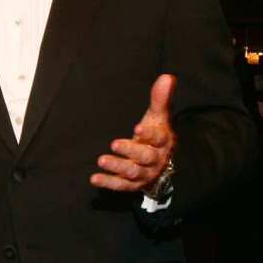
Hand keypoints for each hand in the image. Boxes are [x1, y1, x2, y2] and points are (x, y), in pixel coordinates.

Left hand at [91, 74, 176, 192]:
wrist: (161, 164)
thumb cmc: (156, 135)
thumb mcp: (158, 116)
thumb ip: (160, 98)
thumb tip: (167, 76)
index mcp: (163, 142)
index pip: (158, 138)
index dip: (149, 135)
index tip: (137, 128)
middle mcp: (156, 160)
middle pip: (145, 157)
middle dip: (130, 151)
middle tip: (114, 144)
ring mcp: (144, 174)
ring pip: (133, 173)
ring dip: (117, 167)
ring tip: (101, 160)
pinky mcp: (132, 185)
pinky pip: (121, 185)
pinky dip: (108, 183)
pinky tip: (94, 178)